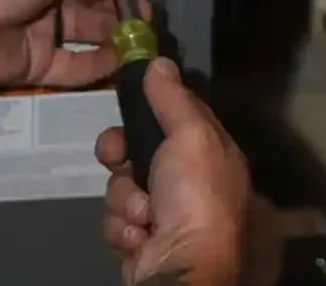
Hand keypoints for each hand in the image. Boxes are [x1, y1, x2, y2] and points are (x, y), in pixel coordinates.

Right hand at [96, 59, 248, 285]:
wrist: (180, 267)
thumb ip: (173, 98)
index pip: (176, 115)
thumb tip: (159, 61)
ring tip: (143, 216)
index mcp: (210, 154)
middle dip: (120, 154)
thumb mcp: (190, 135)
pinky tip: (140, 237)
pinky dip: (123, 228)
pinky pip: (116, 219)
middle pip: (137, 148)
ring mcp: (164, 213)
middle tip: (114, 156)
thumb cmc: (194, 195)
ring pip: (120, 185)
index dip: (149, 106)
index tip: (128, 98)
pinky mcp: (141, 240)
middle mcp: (190, 182)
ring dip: (124, 200)